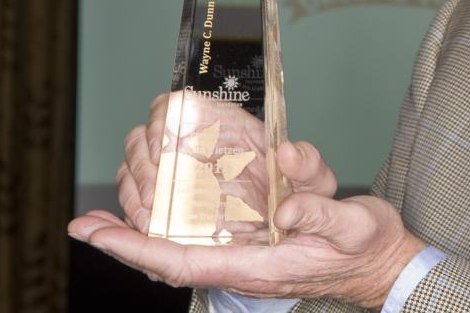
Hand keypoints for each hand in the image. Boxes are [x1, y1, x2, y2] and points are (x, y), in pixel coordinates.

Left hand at [70, 92, 425, 306]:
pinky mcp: (256, 242)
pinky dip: (170, 227)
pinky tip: (156, 210)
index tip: (99, 234)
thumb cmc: (368, 247)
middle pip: (172, 259)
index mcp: (261, 265)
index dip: (138, 249)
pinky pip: (202, 240)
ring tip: (104, 219)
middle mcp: (246, 263)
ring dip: (142, 234)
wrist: (384, 262)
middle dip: (126, 243)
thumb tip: (285, 203)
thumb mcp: (353, 226)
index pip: (186, 262)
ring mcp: (249, 254)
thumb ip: (321, 212)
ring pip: (183, 249)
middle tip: (84, 224)